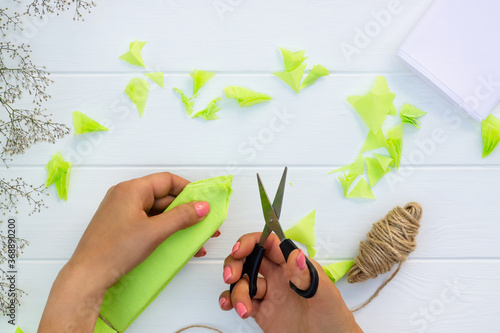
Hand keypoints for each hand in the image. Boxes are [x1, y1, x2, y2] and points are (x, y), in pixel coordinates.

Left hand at [39, 172, 215, 332]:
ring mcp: (122, 213)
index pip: (167, 181)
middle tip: (204, 223)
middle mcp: (126, 197)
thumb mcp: (155, 232)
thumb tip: (203, 206)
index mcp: (131, 190)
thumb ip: (182, 217)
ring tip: (196, 238)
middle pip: (163, 197)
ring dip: (177, 224)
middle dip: (186, 211)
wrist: (88, 276)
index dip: (188, 190)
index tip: (204, 202)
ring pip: (158, 213)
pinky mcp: (122, 228)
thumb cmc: (116, 250)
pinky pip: (149, 224)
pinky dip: (164, 232)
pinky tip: (179, 245)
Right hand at [219, 233, 361, 332]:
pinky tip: (231, 306)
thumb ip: (307, 276)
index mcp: (295, 265)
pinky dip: (231, 301)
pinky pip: (240, 301)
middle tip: (231, 276)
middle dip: (235, 263)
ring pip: (243, 281)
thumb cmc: (334, 319)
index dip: (251, 242)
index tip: (239, 250)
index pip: (269, 243)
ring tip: (244, 308)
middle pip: (250, 258)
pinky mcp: (262, 312)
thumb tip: (295, 255)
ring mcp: (269, 293)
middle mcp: (280, 276)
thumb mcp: (325, 295)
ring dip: (235, 290)